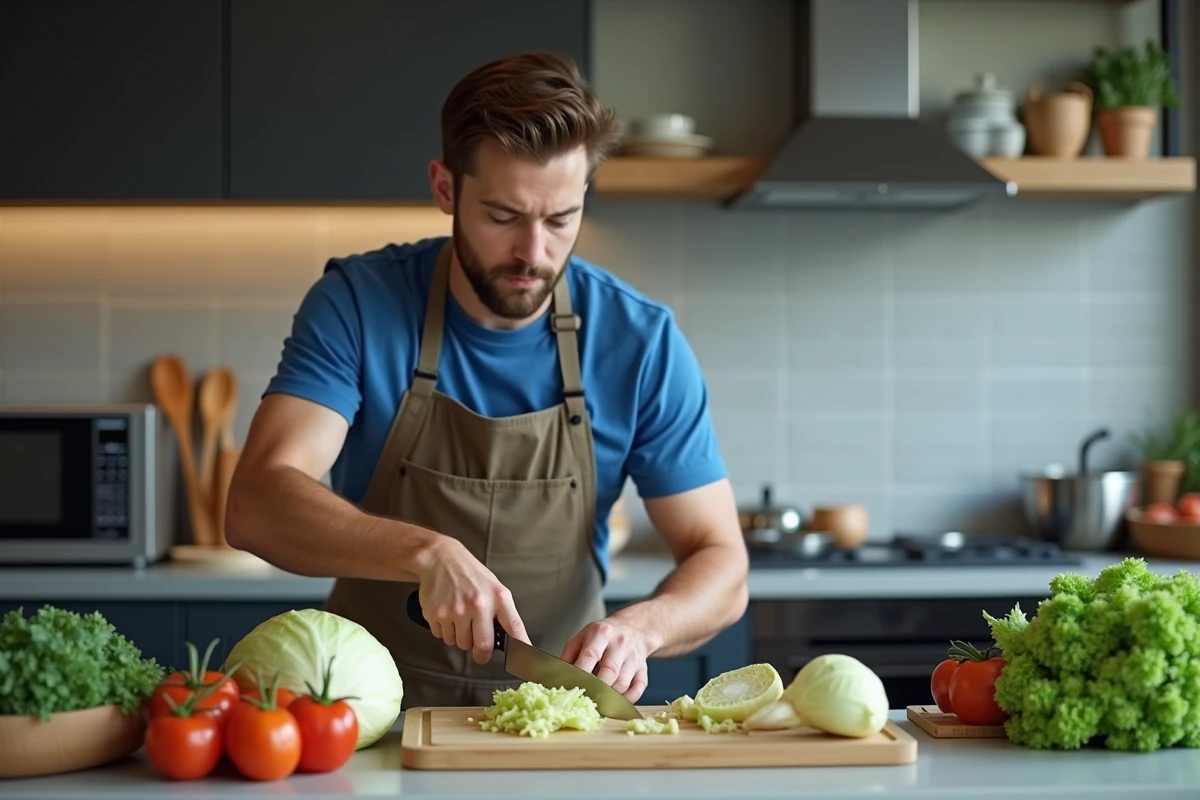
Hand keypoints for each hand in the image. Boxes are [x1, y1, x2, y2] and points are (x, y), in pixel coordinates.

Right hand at [416, 540, 529, 664]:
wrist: (440, 559)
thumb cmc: (470, 574)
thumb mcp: (494, 587)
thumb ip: (502, 612)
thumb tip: (511, 641)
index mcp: (498, 597)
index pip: (514, 627)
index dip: (522, 648)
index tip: (527, 663)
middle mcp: (478, 604)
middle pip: (483, 646)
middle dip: (481, 654)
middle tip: (480, 652)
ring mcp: (456, 610)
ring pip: (461, 643)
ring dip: (461, 639)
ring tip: (460, 619)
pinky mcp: (437, 614)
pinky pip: (443, 637)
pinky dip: (445, 631)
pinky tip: (447, 615)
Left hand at [560, 617, 648, 701]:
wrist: (633, 628)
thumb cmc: (602, 637)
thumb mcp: (582, 637)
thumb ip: (569, 656)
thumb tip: (557, 678)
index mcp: (601, 633)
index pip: (590, 656)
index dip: (580, 674)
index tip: (571, 688)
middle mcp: (620, 644)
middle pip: (609, 672)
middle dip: (595, 689)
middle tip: (583, 700)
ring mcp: (634, 657)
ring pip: (622, 684)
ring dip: (608, 697)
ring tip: (596, 701)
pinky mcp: (643, 670)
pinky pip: (637, 690)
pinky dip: (625, 700)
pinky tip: (614, 701)